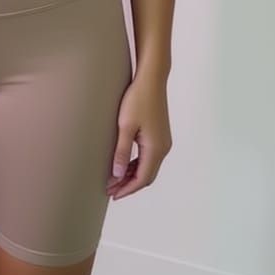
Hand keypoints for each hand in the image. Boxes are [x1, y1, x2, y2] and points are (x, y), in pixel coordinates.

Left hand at [106, 73, 171, 199]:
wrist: (151, 80)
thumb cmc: (137, 100)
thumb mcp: (125, 126)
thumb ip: (122, 152)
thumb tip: (118, 174)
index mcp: (156, 148)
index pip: (142, 178)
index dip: (127, 189)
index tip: (113, 194)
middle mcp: (163, 148)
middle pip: (147, 176)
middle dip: (129, 185)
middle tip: (111, 190)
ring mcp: (163, 141)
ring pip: (148, 167)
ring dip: (133, 175)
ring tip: (115, 180)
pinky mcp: (159, 135)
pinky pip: (149, 157)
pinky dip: (137, 165)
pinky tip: (125, 165)